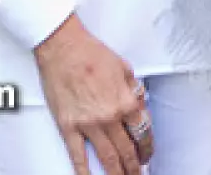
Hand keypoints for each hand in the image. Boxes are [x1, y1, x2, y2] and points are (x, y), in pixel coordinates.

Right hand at [34, 14, 152, 173]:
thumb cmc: (91, 53)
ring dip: (117, 173)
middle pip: (127, 150)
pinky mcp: (68, 126)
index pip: (143, 132)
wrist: (64, 48)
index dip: (147, 147)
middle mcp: (109, 116)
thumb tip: (138, 106)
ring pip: (107, 157)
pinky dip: (84, 171)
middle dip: (134, 166)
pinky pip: (77, 155)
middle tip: (138, 174)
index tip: (147, 155)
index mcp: (125, 101)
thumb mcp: (124, 68)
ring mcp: (88, 124)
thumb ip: (133, 90)